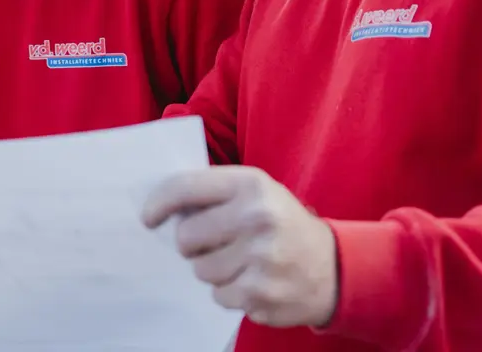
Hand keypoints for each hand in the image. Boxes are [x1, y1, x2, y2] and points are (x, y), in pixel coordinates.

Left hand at [141, 165, 338, 327]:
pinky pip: (218, 296)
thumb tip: (161, 207)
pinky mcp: (261, 294)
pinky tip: (251, 280)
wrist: (333, 267)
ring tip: (240, 260)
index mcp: (250, 185)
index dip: (158, 203)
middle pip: (186, 236)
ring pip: (199, 270)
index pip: (185, 188)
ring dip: (212, 268)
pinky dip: (228, 291)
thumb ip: (213, 193)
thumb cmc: (281, 223)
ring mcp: (260, 259)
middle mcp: (256, 218)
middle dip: (191, 243)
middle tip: (213, 242)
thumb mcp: (256, 192)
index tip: (148, 217)